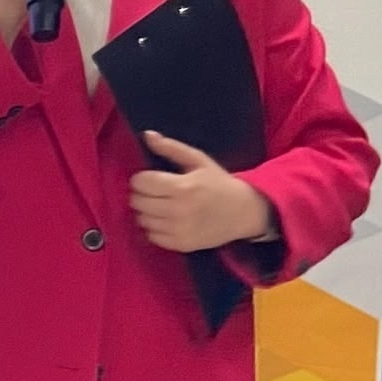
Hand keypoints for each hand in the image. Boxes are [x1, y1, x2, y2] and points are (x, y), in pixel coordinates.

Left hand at [131, 132, 274, 252]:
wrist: (244, 212)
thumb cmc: (219, 184)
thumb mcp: (199, 160)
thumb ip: (171, 148)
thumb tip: (147, 135)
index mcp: (182, 187)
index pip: (141, 183)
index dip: (141, 178)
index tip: (149, 178)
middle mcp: (178, 210)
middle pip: (138, 202)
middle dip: (141, 194)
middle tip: (153, 192)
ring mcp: (179, 230)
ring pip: (142, 219)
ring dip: (146, 211)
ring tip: (159, 205)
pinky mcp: (181, 244)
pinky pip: (151, 236)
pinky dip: (153, 227)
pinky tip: (165, 220)